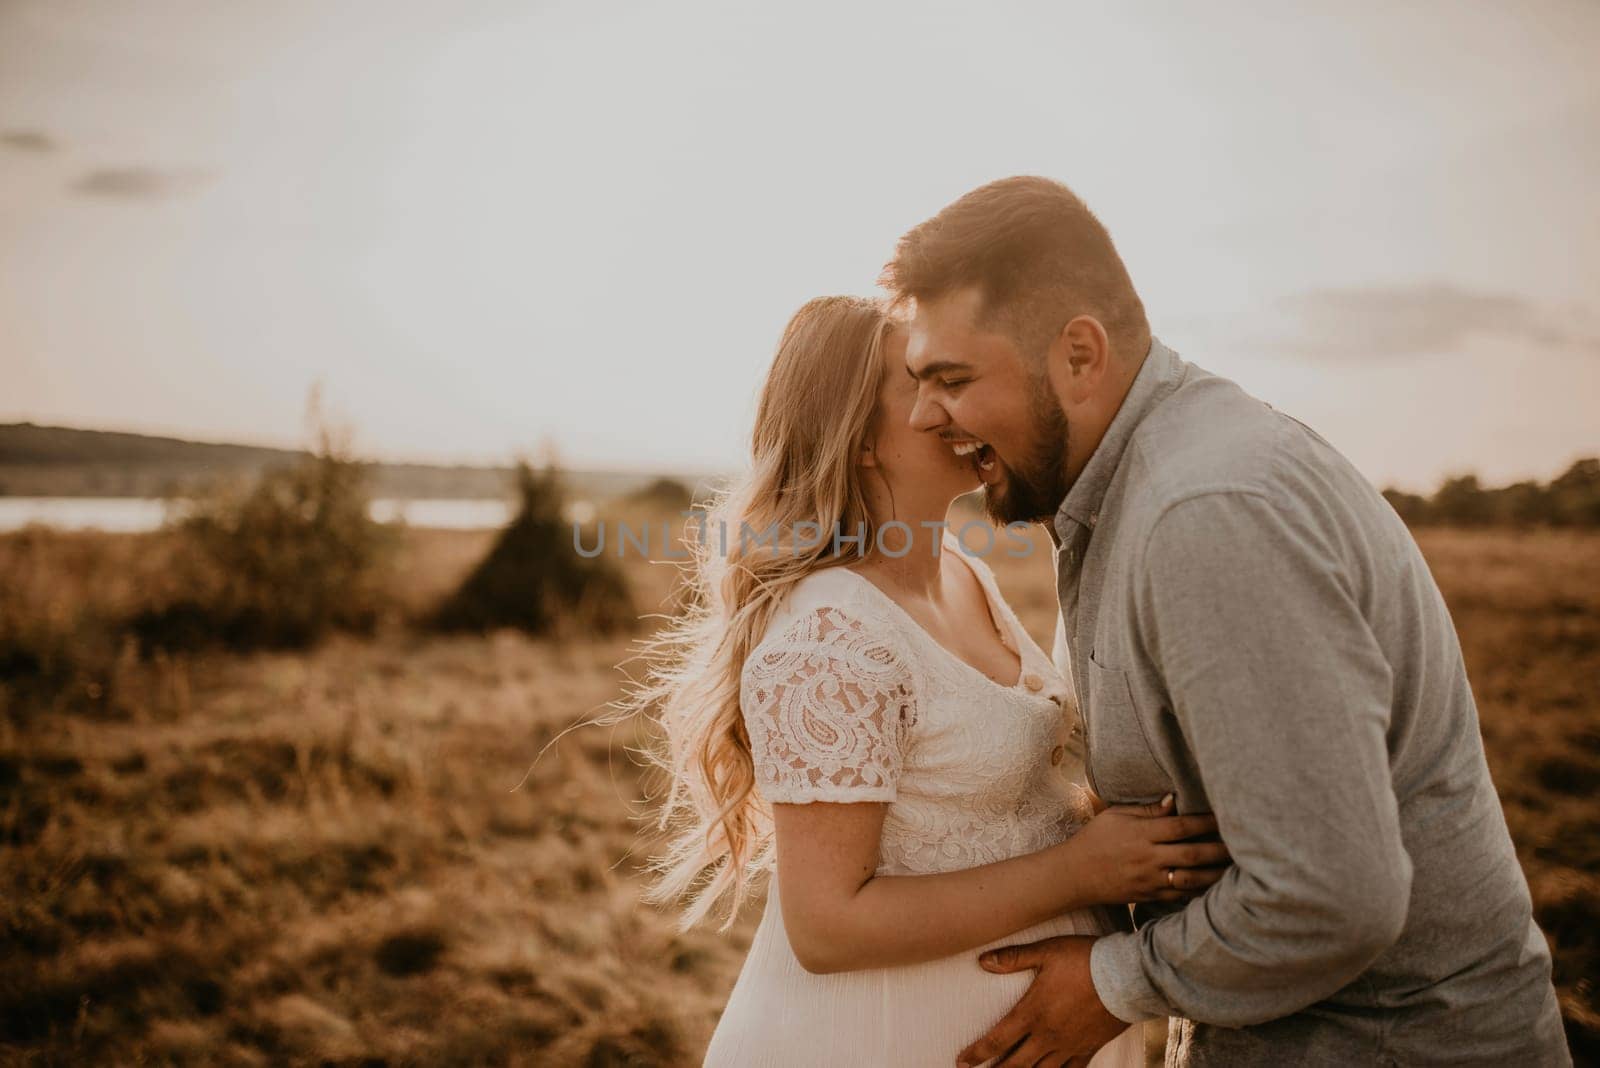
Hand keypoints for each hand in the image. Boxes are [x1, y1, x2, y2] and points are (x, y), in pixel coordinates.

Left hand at [955, 935, 1124, 1067]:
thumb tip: (982, 961)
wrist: (1127, 977)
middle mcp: (1047, 1035)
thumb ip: (1013, 958)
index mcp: (1032, 1012)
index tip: (961, 1061)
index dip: (976, 1053)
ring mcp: (1068, 1046)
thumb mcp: (1046, 951)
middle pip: (1015, 1064)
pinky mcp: (1088, 1049)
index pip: (996, 1040)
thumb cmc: (1085, 960)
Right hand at [1063, 794, 1229, 905]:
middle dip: (1221, 850)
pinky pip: (1180, 896)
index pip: (1182, 827)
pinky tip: (1217, 888)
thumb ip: (1147, 809)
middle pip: (1193, 854)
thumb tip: (1175, 799)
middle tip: (1245, 844)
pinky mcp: (1149, 897)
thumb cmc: (1095, 838)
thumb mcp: (1116, 815)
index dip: (1207, 822)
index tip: (1227, 817)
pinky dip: (1200, 892)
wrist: (1075, 875)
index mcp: (1141, 834)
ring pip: (1192, 879)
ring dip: (1216, 874)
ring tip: (1238, 869)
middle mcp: (1148, 858)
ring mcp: (1150, 880)